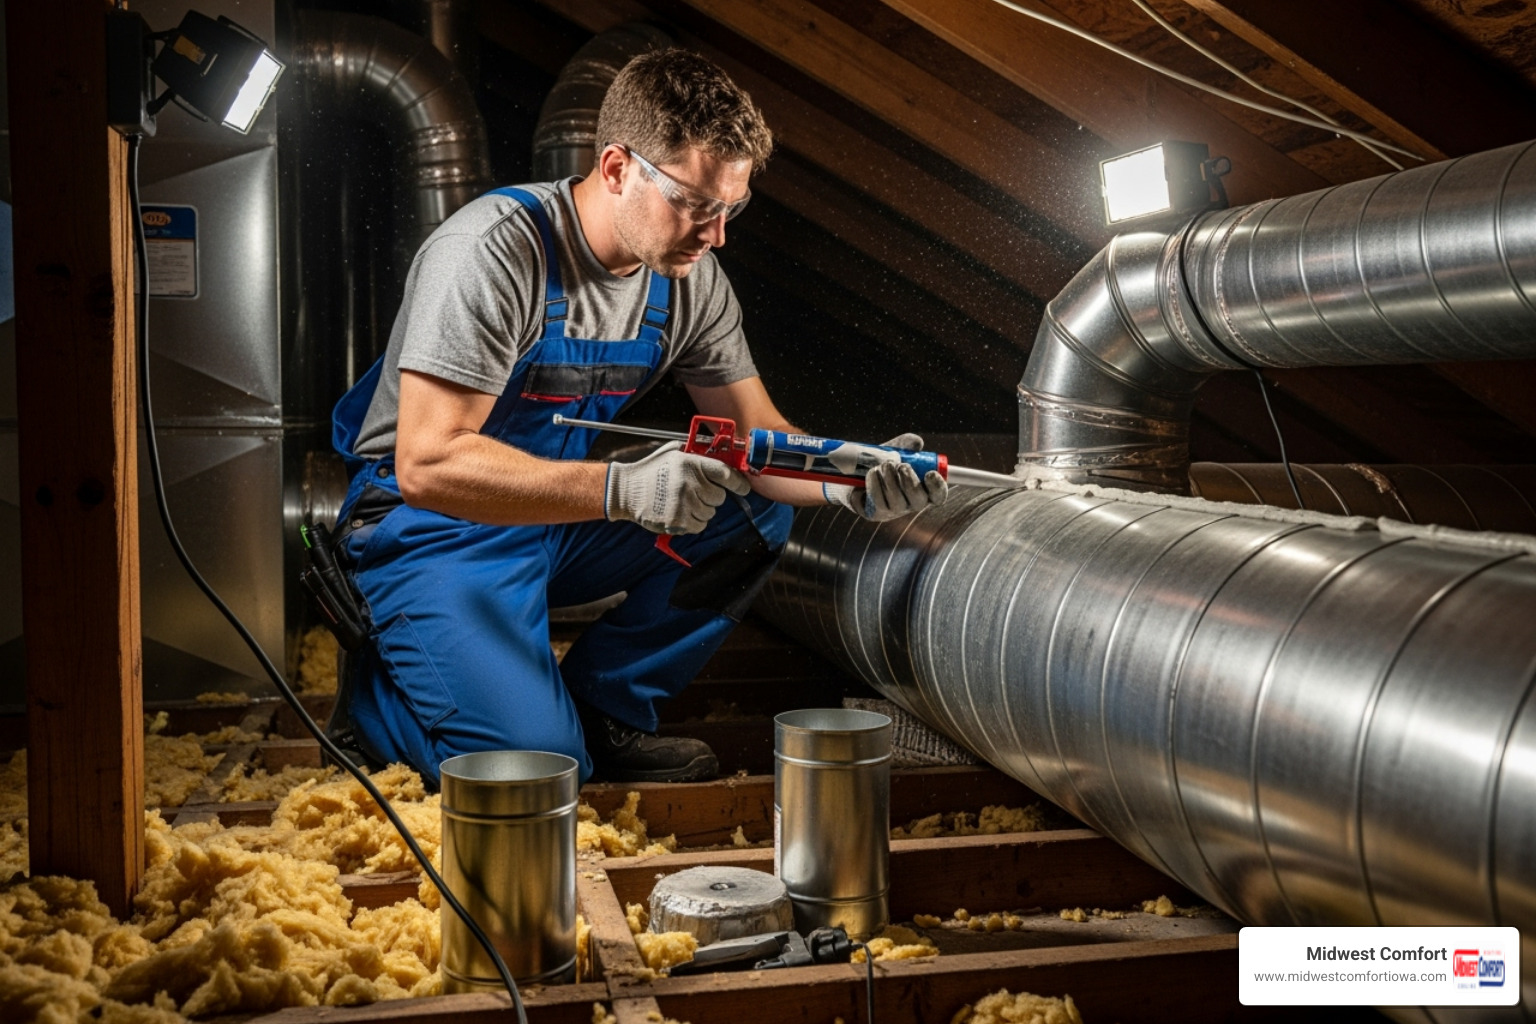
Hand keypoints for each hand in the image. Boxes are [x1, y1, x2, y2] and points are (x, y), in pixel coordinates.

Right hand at [605, 442, 751, 534]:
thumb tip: (723, 459)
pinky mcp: (678, 520)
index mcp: (691, 464)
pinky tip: (680, 513)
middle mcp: (690, 482)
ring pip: (710, 513)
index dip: (738, 483)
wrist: (626, 490)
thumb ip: (696, 454)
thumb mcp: (673, 453)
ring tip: (682, 502)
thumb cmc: (651, 470)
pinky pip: (699, 525)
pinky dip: (693, 522)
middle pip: (719, 497)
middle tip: (694, 493)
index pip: (725, 474)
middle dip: (711, 497)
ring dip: (701, 510)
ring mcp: (684, 503)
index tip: (743, 487)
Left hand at [826, 433, 948, 520]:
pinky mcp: (874, 514)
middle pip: (919, 500)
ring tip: (881, 464)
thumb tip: (917, 443)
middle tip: (899, 465)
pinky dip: (874, 483)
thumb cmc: (880, 461)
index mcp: (921, 489)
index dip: (938, 487)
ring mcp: (892, 511)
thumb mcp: (894, 450)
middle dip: (909, 480)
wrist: (852, 472)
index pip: (938, 495)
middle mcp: (909, 504)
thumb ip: (907, 445)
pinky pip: (877, 501)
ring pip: (896, 500)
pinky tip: (871, 474)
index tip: (930, 473)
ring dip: (889, 478)